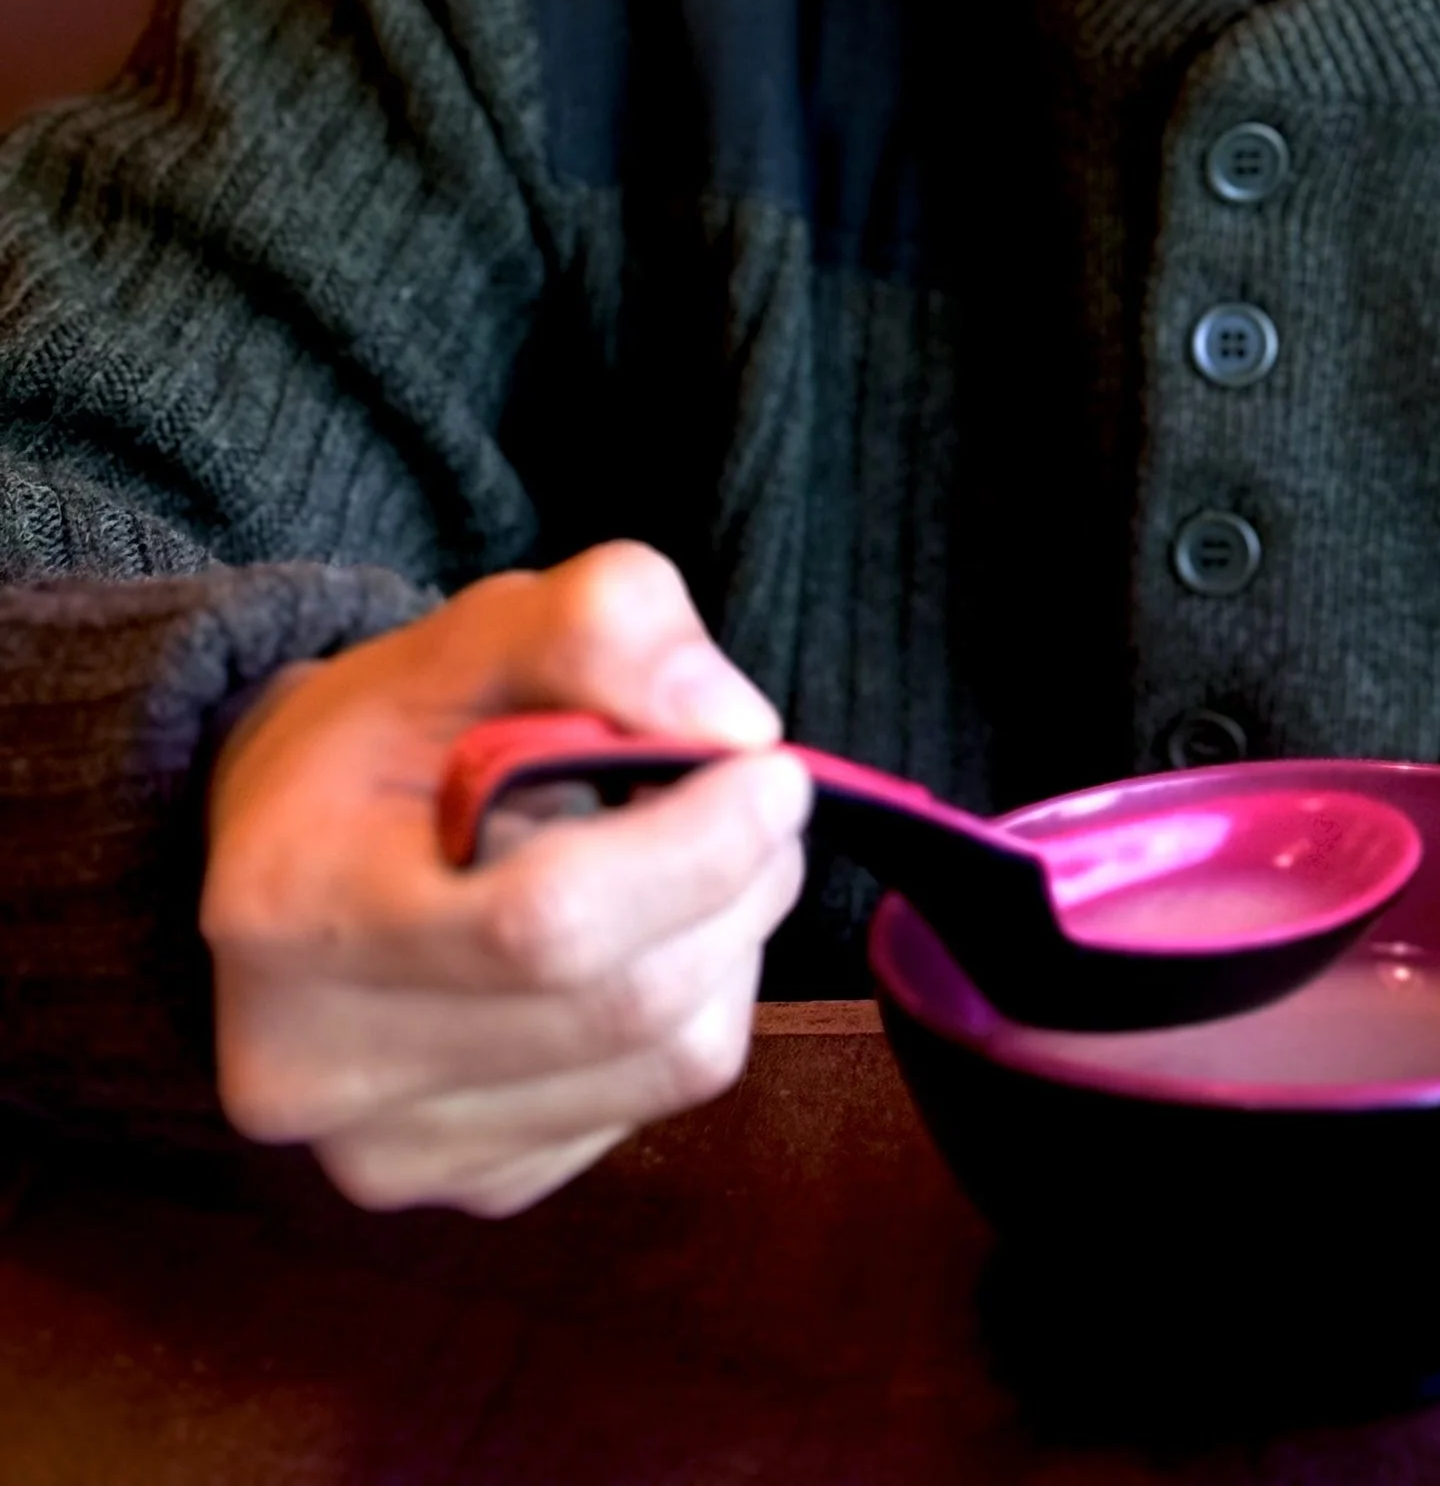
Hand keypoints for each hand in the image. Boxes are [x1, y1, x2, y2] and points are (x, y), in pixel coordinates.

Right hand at [201, 541, 811, 1216]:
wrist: (299, 847)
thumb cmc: (400, 728)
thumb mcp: (482, 625)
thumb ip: (605, 623)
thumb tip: (733, 727)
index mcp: (294, 907)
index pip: (542, 922)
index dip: (694, 847)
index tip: (773, 769)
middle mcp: (314, 1067)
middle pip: (624, 1002)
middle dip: (737, 882)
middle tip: (766, 799)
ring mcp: (388, 1152)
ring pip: (667, 1063)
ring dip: (734, 941)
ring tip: (707, 855)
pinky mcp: (469, 1188)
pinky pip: (653, 1104)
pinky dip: (694, 1006)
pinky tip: (646, 935)